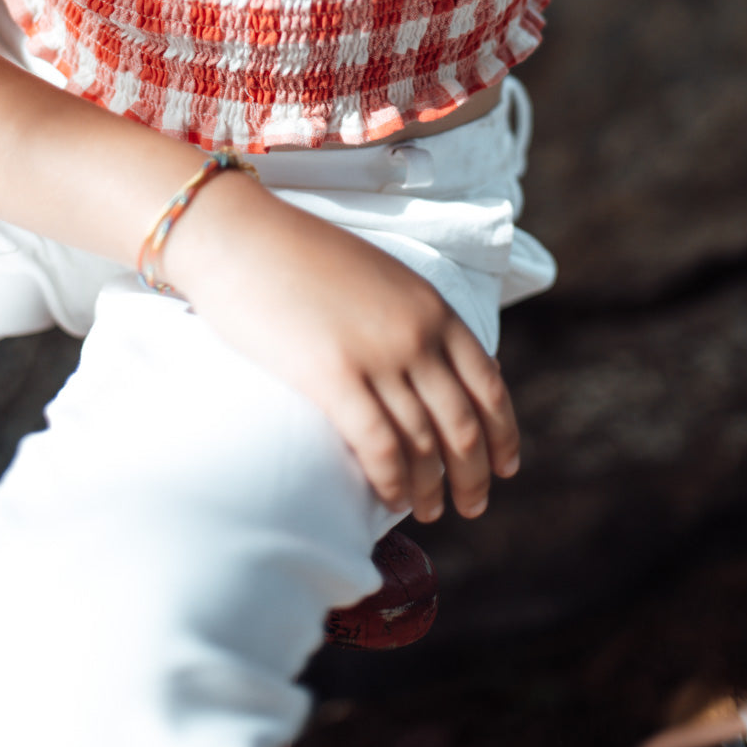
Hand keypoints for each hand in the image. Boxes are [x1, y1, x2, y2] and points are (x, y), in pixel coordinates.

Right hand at [165, 172, 519, 522]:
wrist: (241, 234)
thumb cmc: (298, 253)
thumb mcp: (377, 274)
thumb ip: (409, 314)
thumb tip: (426, 360)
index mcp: (432, 306)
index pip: (487, 383)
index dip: (501, 432)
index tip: (505, 466)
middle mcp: (416, 334)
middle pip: (463, 423)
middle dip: (474, 474)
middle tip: (473, 506)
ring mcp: (376, 356)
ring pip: (424, 442)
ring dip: (432, 487)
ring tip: (431, 511)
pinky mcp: (332, 376)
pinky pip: (378, 445)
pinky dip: (391, 481)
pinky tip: (389, 499)